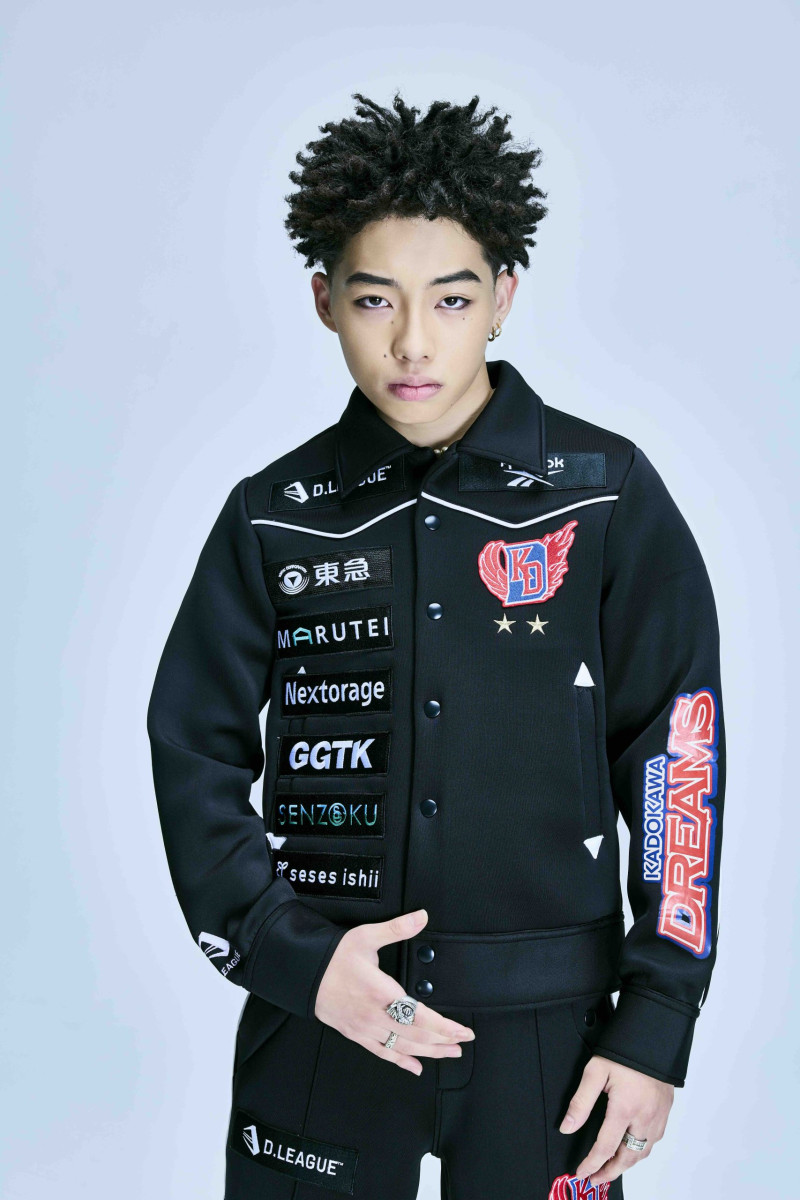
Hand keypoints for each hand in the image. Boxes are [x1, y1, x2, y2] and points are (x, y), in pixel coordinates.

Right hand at [314, 907, 475, 1074]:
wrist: (304, 974)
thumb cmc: (334, 956)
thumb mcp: (366, 936)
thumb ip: (397, 928)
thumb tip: (421, 917)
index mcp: (380, 992)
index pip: (420, 1016)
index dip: (445, 1027)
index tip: (463, 1030)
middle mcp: (374, 1015)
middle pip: (416, 1036)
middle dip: (443, 1041)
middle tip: (463, 1041)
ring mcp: (365, 1029)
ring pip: (402, 1048)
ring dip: (429, 1053)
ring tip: (449, 1053)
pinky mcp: (356, 1035)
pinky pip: (382, 1053)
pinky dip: (401, 1062)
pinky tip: (415, 1067)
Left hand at [559, 1055, 673, 1186]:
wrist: (653, 1035)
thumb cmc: (624, 1051)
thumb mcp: (595, 1071)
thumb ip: (580, 1102)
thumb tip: (567, 1127)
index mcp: (625, 1110)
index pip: (605, 1148)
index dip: (591, 1164)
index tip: (581, 1173)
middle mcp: (645, 1118)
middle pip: (627, 1158)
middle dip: (610, 1172)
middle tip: (596, 1179)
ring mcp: (658, 1116)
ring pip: (643, 1152)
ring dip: (627, 1164)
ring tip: (612, 1168)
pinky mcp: (666, 1111)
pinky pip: (654, 1141)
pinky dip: (641, 1151)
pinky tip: (632, 1149)